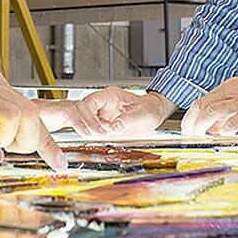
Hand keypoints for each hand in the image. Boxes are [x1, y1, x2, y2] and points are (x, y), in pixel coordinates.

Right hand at [41, 88, 173, 136]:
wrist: (154, 113)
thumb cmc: (149, 109)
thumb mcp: (142, 114)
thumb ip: (128, 119)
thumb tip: (114, 127)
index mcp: (110, 96)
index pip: (90, 102)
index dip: (87, 115)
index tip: (93, 128)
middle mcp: (103, 104)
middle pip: (84, 112)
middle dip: (87, 125)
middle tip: (95, 136)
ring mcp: (102, 114)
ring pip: (87, 122)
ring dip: (91, 131)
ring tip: (100, 138)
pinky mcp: (104, 124)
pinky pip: (94, 129)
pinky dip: (96, 136)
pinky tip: (102, 141)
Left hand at [180, 76, 237, 135]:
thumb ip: (229, 113)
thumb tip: (213, 128)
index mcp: (230, 87)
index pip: (202, 101)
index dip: (191, 117)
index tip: (187, 130)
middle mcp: (234, 91)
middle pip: (203, 105)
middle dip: (192, 122)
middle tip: (188, 136)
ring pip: (214, 111)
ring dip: (202, 126)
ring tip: (198, 138)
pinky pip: (236, 121)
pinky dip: (226, 129)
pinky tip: (222, 136)